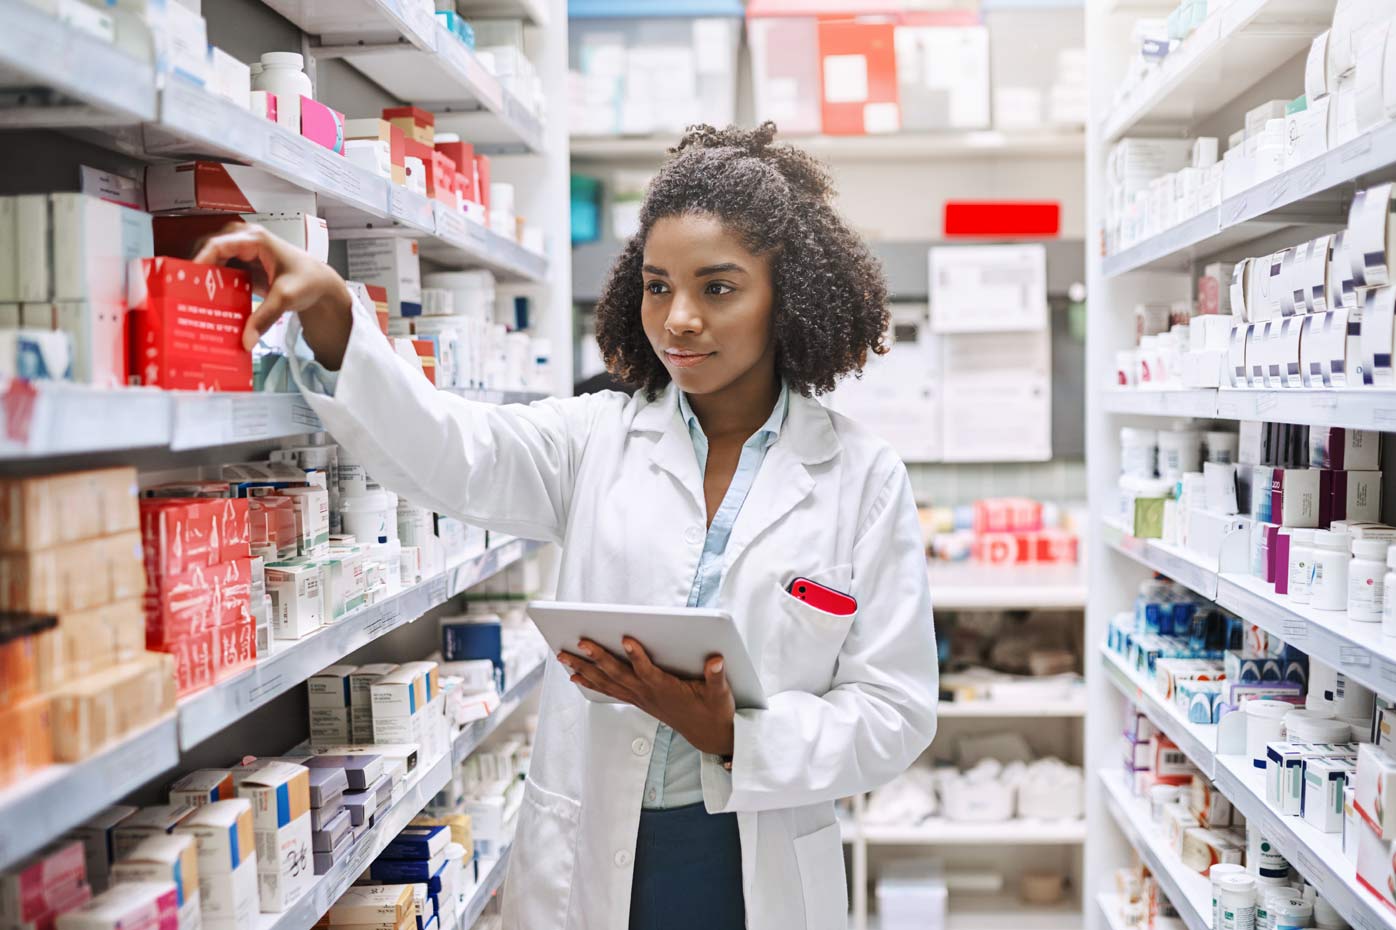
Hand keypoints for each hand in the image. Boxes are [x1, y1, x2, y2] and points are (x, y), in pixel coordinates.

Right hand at [192, 222, 353, 367]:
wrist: (319, 284)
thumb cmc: (307, 281)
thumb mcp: (286, 299)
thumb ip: (264, 318)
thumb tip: (245, 341)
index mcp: (255, 238)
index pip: (218, 244)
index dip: (199, 260)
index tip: (186, 278)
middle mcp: (244, 239)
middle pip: (209, 249)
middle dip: (196, 268)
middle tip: (182, 291)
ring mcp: (241, 251)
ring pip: (211, 259)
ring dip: (202, 276)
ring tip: (188, 296)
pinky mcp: (240, 264)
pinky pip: (219, 270)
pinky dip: (212, 283)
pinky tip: (205, 300)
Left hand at [559, 637, 735, 756]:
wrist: (708, 734)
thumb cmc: (714, 710)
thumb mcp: (720, 693)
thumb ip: (716, 676)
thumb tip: (717, 660)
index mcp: (667, 689)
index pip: (648, 671)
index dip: (638, 656)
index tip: (627, 638)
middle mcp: (648, 694)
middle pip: (618, 674)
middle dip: (598, 657)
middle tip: (580, 642)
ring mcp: (640, 698)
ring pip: (607, 682)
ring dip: (585, 669)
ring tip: (564, 655)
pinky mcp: (638, 701)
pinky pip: (609, 690)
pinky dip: (591, 682)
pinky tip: (576, 674)